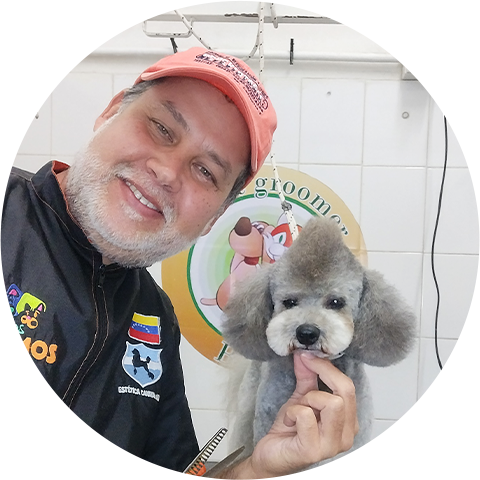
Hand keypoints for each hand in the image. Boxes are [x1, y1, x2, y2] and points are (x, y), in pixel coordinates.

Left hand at [247, 352, 358, 477]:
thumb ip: (307, 375)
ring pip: (331, 402)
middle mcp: (347, 435)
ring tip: (297, 411)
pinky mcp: (313, 451)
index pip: (348, 385)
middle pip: (345, 391)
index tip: (307, 356)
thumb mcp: (301, 397)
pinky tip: (289, 422)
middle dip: (319, 383)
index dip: (327, 367)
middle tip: (302, 390)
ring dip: (307, 400)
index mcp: (348, 421)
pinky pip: (306, 416)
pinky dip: (293, 412)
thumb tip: (306, 352)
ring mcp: (332, 446)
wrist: (271, 455)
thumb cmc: (290, 429)